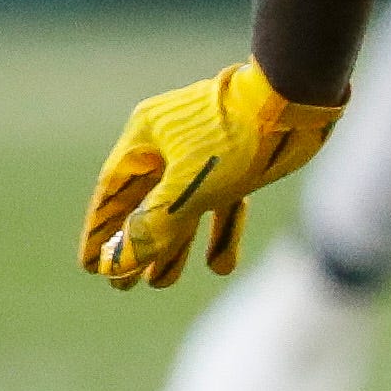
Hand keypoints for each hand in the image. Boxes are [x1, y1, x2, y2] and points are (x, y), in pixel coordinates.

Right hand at [80, 61, 343, 288]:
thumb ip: (151, 228)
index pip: (114, 191)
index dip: (102, 231)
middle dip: (137, 245)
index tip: (91, 266)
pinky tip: (220, 266)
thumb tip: (113, 265)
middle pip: (146, 201)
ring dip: (175, 245)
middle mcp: (172, 140)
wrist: (299, 103)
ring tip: (160, 282)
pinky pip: (221, 201)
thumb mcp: (188, 189)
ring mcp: (207, 150)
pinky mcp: (240, 160)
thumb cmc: (237, 138)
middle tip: (123, 287)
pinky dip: (220, 231)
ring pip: (184, 205)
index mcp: (148, 135)